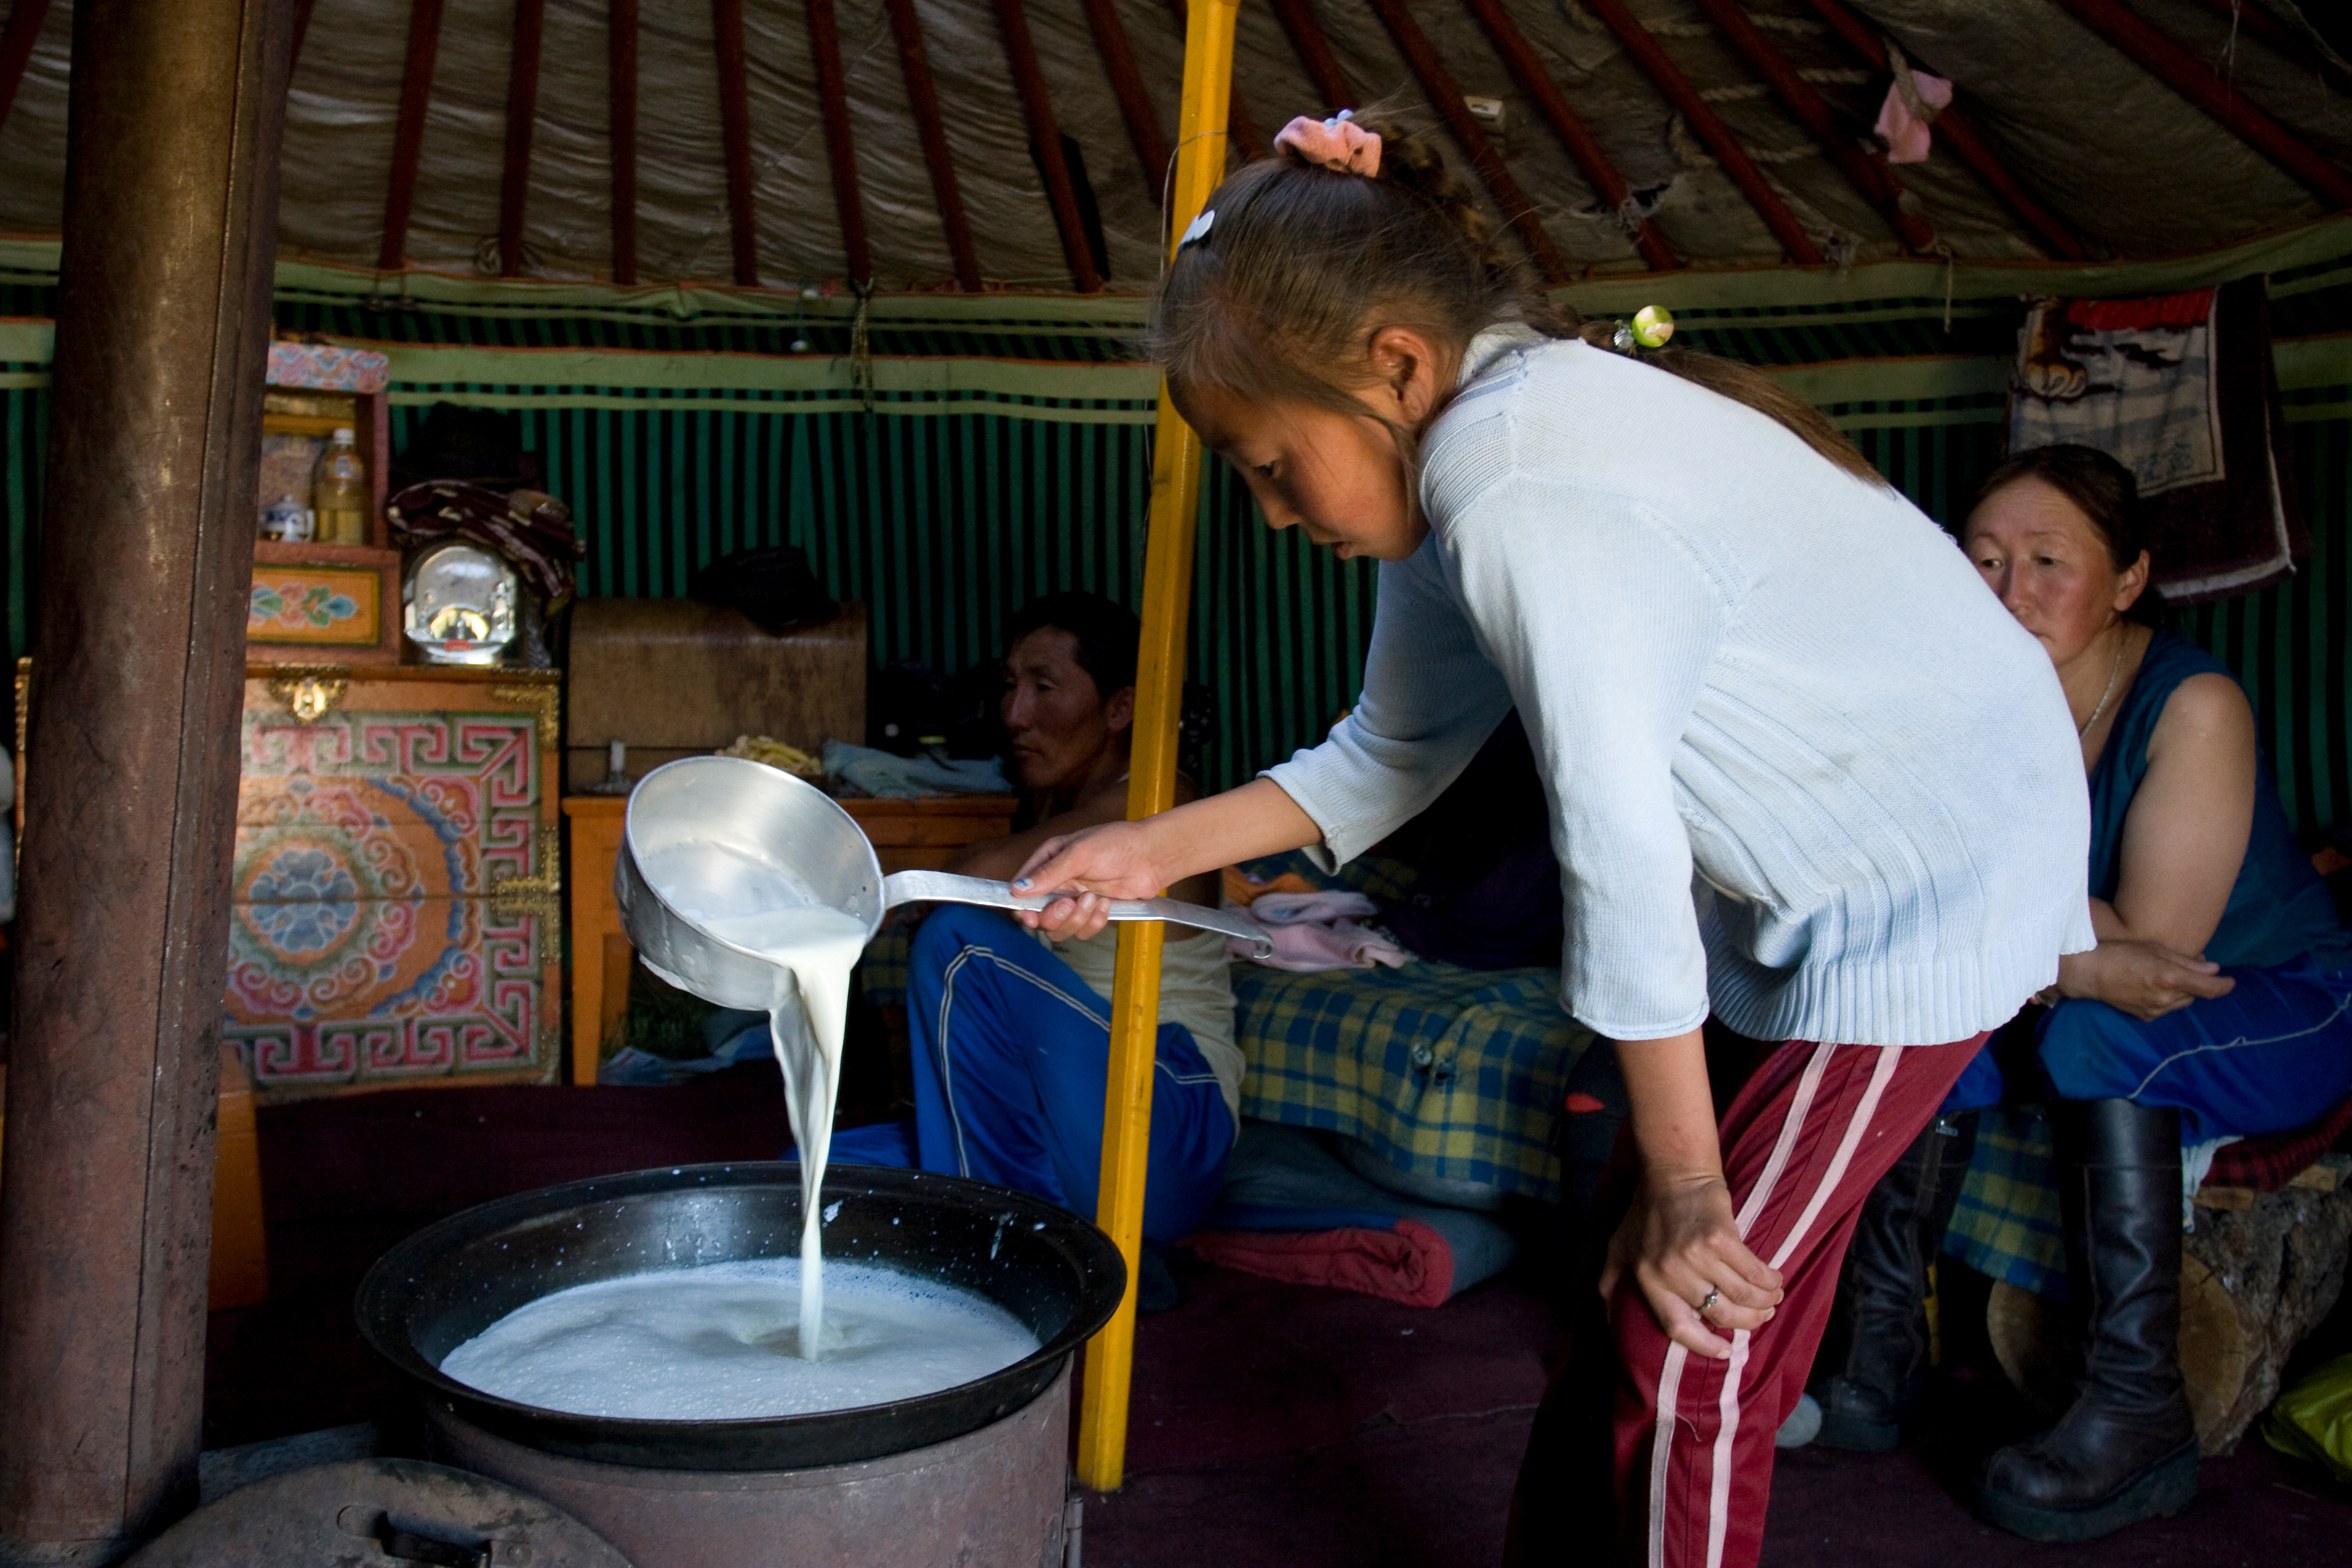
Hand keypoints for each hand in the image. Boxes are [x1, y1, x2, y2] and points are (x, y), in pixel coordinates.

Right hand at [1010, 821, 1167, 940]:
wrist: (1151, 857)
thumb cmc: (1116, 844)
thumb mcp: (1079, 853)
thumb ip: (1049, 873)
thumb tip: (1018, 888)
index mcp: (1048, 861)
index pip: (1022, 889)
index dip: (1022, 906)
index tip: (1030, 915)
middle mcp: (1058, 883)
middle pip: (1039, 915)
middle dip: (1054, 915)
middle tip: (1070, 904)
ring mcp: (1075, 899)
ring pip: (1061, 928)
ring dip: (1077, 918)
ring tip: (1094, 899)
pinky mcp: (1092, 912)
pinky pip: (1083, 930)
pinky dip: (1094, 921)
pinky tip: (1105, 904)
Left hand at [1601, 1170, 1783, 1359]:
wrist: (1673, 1171)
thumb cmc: (1646, 1210)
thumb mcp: (1618, 1247)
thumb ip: (1610, 1282)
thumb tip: (1608, 1318)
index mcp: (1647, 1279)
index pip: (1677, 1327)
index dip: (1704, 1345)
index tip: (1725, 1351)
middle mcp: (1670, 1271)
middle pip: (1719, 1314)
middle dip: (1747, 1321)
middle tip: (1760, 1317)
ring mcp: (1696, 1254)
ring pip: (1741, 1295)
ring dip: (1763, 1302)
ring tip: (1772, 1299)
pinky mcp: (1720, 1238)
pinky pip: (1753, 1271)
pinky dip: (1769, 1280)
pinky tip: (1775, 1280)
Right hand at [2059, 940, 2234, 1021]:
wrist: (2088, 973)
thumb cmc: (2119, 953)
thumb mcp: (2154, 949)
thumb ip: (2186, 960)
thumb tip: (2213, 968)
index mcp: (2170, 977)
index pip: (2210, 987)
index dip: (2224, 985)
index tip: (2230, 981)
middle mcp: (2166, 998)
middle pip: (2195, 995)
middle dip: (2196, 984)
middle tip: (2185, 969)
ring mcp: (2155, 1010)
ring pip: (2181, 1003)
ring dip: (2181, 992)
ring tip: (2165, 977)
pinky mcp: (2145, 1017)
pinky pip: (2165, 1009)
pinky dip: (2166, 1000)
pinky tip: (2151, 988)